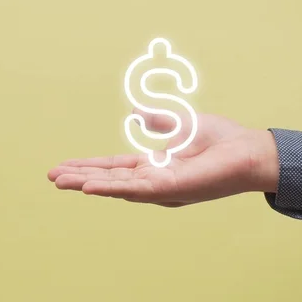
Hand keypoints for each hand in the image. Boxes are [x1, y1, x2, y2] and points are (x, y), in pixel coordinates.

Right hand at [47, 109, 278, 206]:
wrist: (249, 149)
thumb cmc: (220, 139)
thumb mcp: (180, 124)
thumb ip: (157, 121)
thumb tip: (136, 112)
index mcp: (154, 165)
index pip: (114, 167)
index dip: (89, 165)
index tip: (64, 165)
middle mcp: (154, 179)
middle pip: (110, 179)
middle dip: (80, 177)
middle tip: (52, 176)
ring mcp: (162, 186)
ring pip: (117, 187)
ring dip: (88, 184)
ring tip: (62, 181)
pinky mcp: (173, 188)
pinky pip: (137, 190)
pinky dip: (112, 189)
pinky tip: (91, 187)